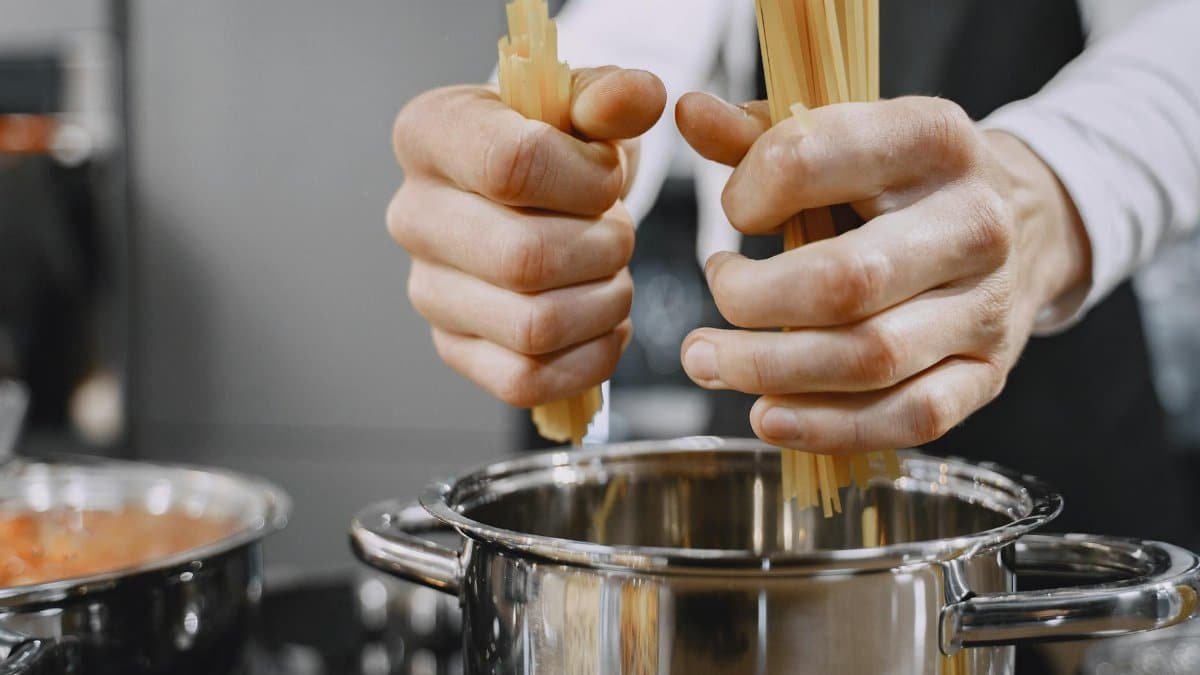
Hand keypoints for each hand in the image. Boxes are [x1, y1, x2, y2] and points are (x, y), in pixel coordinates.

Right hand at [388, 69, 665, 406]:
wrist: (537, 195)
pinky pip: (527, 382)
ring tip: (611, 273)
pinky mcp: (454, 349)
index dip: (585, 179)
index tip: (605, 175)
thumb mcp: (585, 106)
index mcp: (430, 135)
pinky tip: (604, 321)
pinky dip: (589, 358)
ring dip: (604, 303)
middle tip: (617, 232)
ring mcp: (428, 291)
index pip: (510, 166)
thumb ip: (611, 96)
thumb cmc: (556, 145)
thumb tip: (639, 97)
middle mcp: (412, 216)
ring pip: (534, 327)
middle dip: (603, 249)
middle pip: (525, 259)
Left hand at [675, 93, 1090, 452]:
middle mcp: (972, 222)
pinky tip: (769, 418)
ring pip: (871, 357)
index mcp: (933, 139)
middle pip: (844, 280)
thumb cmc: (907, 181)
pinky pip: (910, 417)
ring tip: (710, 363)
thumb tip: (689, 114)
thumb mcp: (846, 137)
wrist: (1026, 221)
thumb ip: (762, 134)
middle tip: (706, 311)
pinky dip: (829, 428)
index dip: (750, 195)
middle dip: (749, 304)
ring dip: (770, 372)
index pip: (813, 159)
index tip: (735, 218)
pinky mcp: (988, 372)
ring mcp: (987, 305)